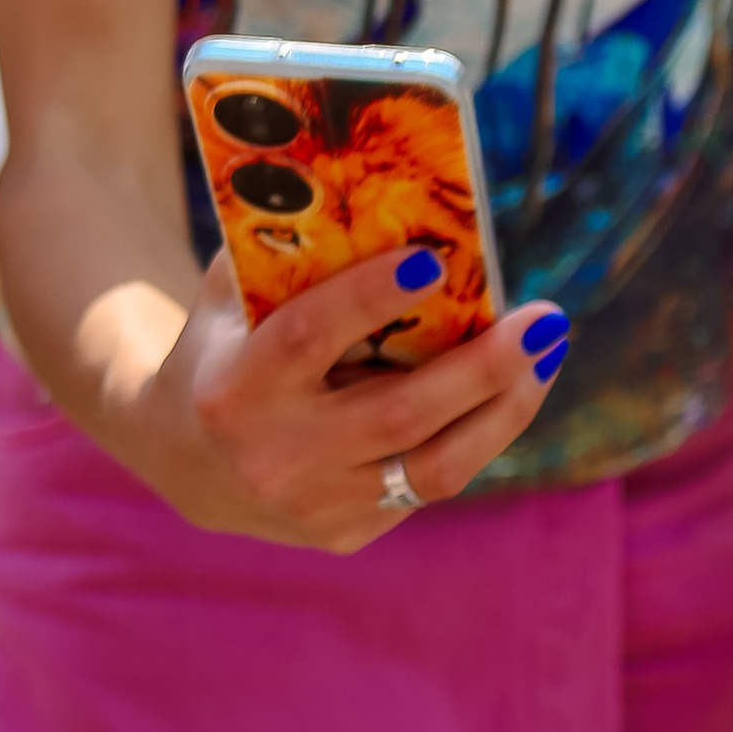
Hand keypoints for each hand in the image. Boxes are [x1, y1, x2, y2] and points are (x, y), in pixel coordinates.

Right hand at [125, 249, 568, 555]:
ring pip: (433, 468)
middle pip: (398, 414)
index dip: (371, 297)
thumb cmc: (228, 348)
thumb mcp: (234, 297)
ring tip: (545, 355)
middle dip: (480, 367)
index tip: (436, 259)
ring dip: (502, 411)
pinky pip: (428, 486)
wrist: (188, 463)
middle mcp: (276, 457)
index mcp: (235, 389)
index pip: (310, 337)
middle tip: (542, 321)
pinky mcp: (347, 535)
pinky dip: (477, 435)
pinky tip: (509, 392)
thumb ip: (292, 253)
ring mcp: (315, 507)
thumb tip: (388, 197)